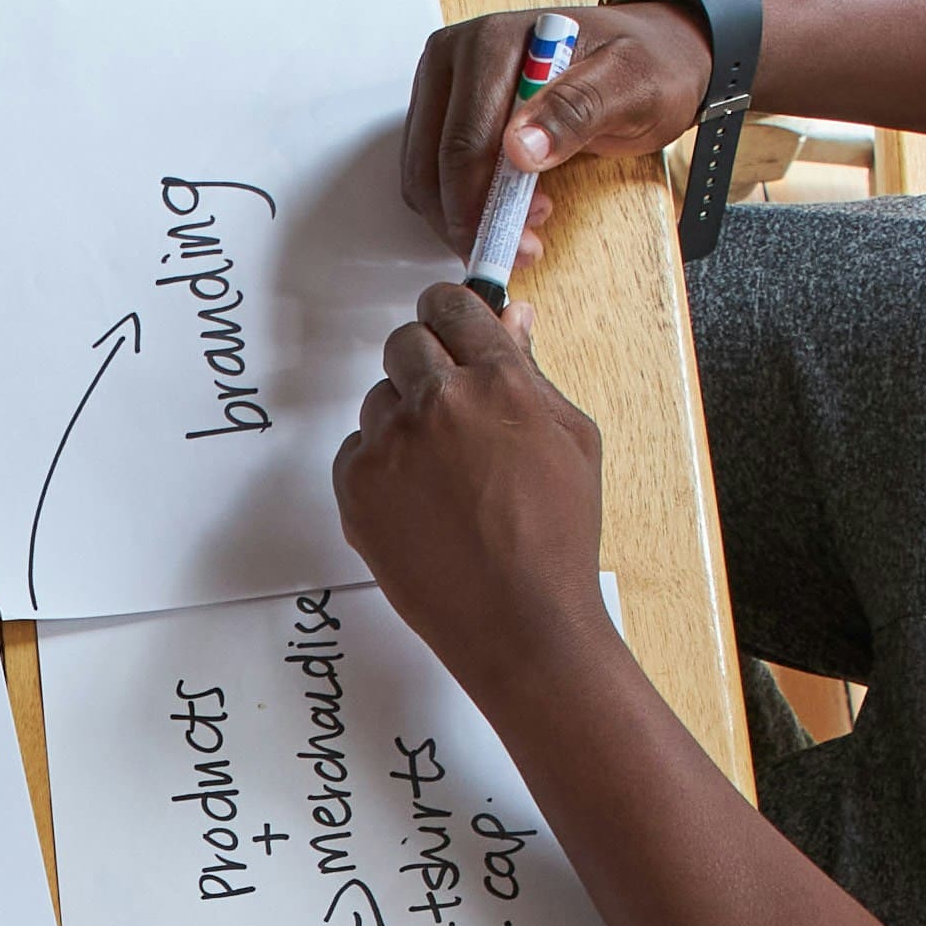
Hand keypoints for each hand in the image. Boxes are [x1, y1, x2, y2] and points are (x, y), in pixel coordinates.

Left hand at [330, 282, 609, 670]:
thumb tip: (513, 317)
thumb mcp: (570, 438)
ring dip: (405, 420)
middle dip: (427, 364)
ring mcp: (389, 446)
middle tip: (452, 409)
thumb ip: (531, 369)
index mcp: (497, 381)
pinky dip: (381, 466)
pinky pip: (357, 449)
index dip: (450, 315)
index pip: (450, 304)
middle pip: (405, 342)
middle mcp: (437, 403)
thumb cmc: (557, 535)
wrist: (519, 621)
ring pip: (379, 399)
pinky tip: (420, 503)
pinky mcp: (354, 487)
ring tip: (445, 474)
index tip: (451, 328)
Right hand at [395, 0, 709, 274]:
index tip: (517, 241)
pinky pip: (433, 172)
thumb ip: (579, 108)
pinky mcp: (448, 111)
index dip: (482, 202)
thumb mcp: (632, 85)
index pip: (465, 139)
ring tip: (524, 229)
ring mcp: (447, 83)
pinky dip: (461, 204)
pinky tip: (510, 209)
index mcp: (492, 42)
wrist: (651, 56)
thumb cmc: (645, 65)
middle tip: (521, 248)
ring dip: (463, 217)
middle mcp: (457, 56)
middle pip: (435, 160)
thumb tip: (519, 148)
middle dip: (471, 218)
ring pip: (426, 173)